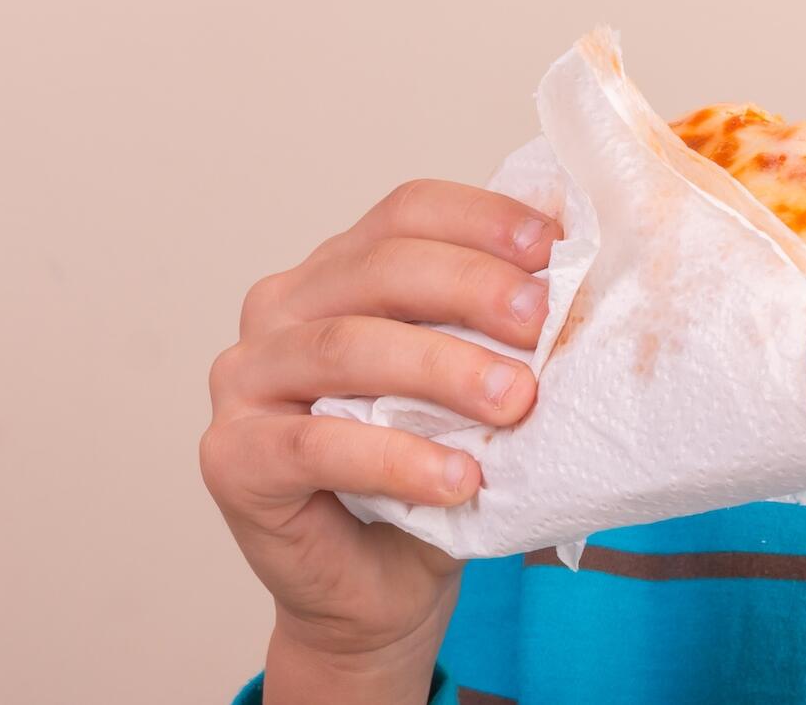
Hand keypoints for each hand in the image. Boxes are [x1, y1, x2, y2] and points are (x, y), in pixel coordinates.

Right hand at [200, 178, 560, 691]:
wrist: (375, 592)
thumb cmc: (427, 476)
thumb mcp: (467, 386)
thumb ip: (491, 329)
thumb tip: (572, 274)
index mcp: (334, 272)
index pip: (405, 213)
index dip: (478, 219)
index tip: (550, 246)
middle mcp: (279, 310)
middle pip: (377, 269)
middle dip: (468, 286)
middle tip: (540, 322)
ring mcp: (244, 381)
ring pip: (344, 348)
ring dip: (440, 369)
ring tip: (514, 401)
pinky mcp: (233, 458)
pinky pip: (316, 446)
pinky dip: (396, 458)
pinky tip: (460, 478)